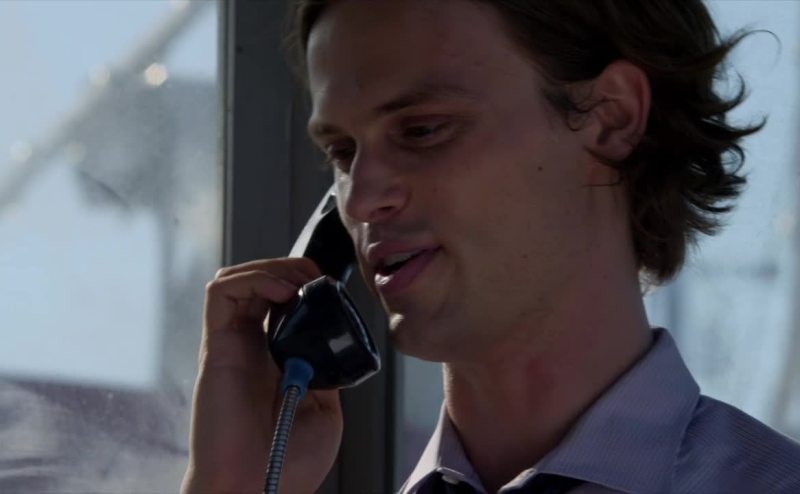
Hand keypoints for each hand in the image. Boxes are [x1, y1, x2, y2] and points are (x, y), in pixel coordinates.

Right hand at [182, 258, 342, 493]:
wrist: (258, 490)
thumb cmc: (287, 463)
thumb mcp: (326, 410)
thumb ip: (324, 371)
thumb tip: (331, 343)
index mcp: (277, 360)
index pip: (281, 302)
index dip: (303, 283)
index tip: (330, 288)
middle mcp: (251, 347)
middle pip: (259, 282)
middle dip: (290, 267)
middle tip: (316, 278)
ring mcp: (231, 344)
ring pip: (237, 279)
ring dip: (271, 267)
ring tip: (298, 282)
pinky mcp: (215, 346)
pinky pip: (219, 294)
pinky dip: (251, 278)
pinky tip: (281, 291)